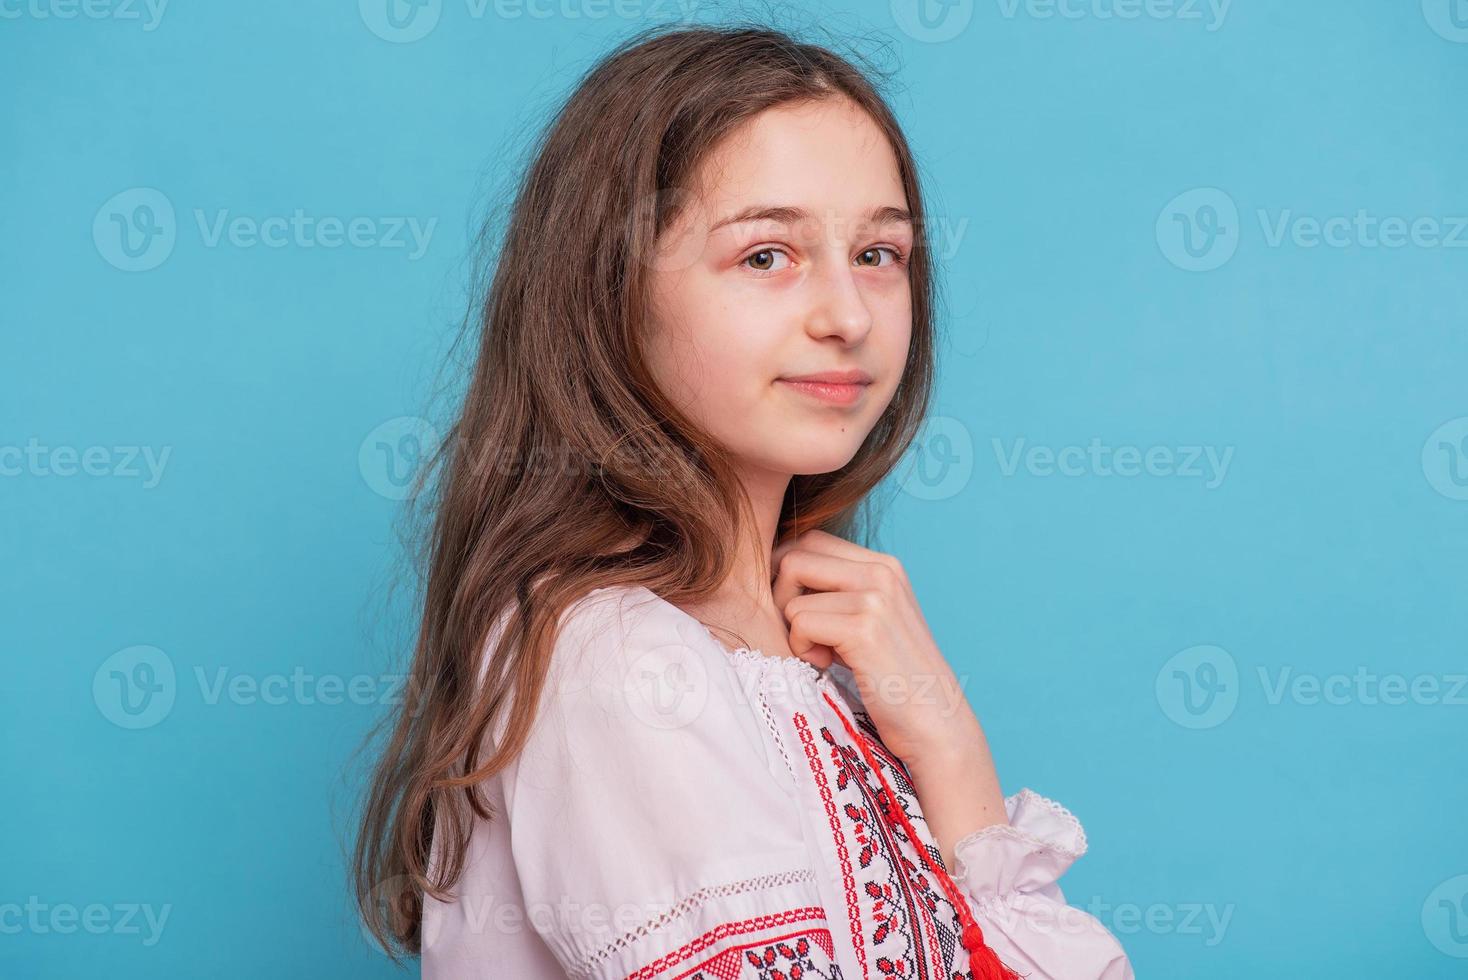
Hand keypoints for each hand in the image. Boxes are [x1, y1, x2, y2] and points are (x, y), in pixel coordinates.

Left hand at [769, 529, 981, 770]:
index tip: (795, 611)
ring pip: (792, 594)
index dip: (787, 574)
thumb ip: (837, 591)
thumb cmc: (893, 678)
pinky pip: (800, 622)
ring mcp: (876, 597)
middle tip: (798, 631)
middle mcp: (882, 571)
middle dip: (780, 596)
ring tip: (820, 653)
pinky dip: (801, 648)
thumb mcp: (870, 620)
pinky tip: (825, 665)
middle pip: (794, 556)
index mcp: (883, 565)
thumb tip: (778, 572)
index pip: (810, 541)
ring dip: (793, 630)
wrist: (935, 723)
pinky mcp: (865, 629)